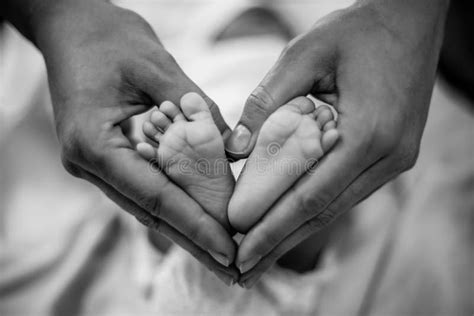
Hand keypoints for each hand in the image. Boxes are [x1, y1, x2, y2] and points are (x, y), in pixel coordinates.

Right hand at [4, 0, 237, 283]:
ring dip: (187, 227)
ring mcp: (98, 163)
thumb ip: (194, 107)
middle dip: (194, 240)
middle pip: (150, 212)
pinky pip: (146, 186)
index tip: (228, 249)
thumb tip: (233, 148)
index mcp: (93, 143)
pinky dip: (177, 203)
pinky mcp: (110, 156)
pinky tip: (202, 216)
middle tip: (234, 267)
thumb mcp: (155, 65)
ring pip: (149, 205)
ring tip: (223, 251)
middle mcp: (90, 162)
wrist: (71, 26)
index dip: (193, 225)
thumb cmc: (107, 37)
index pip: (153, 196)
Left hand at [225, 0, 448, 286]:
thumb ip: (267, 102)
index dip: (272, 225)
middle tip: (243, 271)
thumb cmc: (358, 29)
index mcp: (370, 132)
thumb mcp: (304, 53)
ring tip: (261, 254)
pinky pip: (346, 191)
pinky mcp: (391, 156)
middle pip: (324, 212)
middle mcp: (388, 156)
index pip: (310, 194)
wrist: (411, 18)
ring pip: (336, 206)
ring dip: (296, 231)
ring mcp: (394, 159)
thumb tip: (236, 150)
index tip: (240, 248)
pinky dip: (314, 209)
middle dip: (280, 242)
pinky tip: (291, 221)